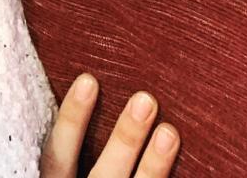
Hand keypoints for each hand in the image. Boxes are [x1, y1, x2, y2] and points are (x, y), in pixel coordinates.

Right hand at [41, 75, 178, 177]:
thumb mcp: (65, 171)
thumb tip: (88, 80)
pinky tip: (188, 165)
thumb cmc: (81, 173)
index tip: (89, 79)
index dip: (72, 119)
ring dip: (153, 166)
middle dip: (124, 140)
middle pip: (103, 175)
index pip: (58, 155)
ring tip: (169, 132)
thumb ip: (70, 149)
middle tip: (145, 99)